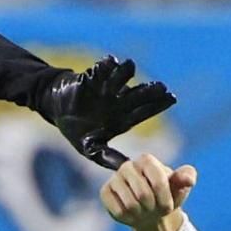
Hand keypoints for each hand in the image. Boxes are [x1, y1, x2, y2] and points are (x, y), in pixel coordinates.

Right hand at [37, 55, 175, 168]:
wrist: (58, 111)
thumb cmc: (78, 131)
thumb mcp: (91, 149)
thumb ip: (107, 157)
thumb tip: (125, 168)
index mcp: (121, 119)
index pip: (143, 111)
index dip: (157, 105)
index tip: (172, 98)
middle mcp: (117, 102)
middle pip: (137, 95)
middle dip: (148, 91)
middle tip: (161, 87)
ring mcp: (105, 89)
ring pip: (119, 80)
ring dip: (125, 73)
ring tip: (130, 66)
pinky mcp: (90, 79)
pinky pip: (99, 70)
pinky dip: (104, 66)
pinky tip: (112, 61)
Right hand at [100, 153, 196, 230]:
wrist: (151, 211)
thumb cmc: (167, 196)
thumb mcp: (181, 187)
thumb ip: (186, 178)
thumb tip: (188, 179)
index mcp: (147, 160)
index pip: (158, 181)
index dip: (165, 198)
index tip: (168, 206)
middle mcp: (128, 166)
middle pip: (143, 194)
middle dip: (153, 207)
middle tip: (155, 209)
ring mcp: (115, 179)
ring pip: (130, 204)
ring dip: (141, 213)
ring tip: (144, 211)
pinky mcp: (105, 192)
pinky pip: (118, 210)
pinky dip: (129, 217)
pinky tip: (132, 214)